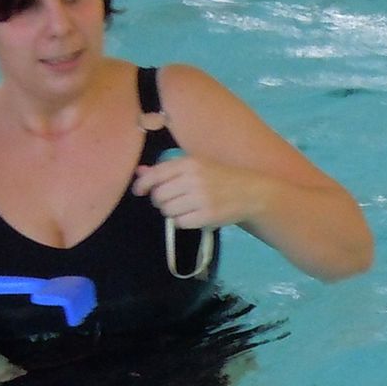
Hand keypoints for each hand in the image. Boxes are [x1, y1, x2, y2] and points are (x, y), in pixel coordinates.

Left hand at [131, 156, 266, 231]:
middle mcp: (194, 179)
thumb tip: (139, 172)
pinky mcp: (208, 215)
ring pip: (168, 210)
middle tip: (170, 201)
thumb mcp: (194, 166)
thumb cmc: (218, 177)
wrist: (248, 192)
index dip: (143, 185)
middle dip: (160, 201)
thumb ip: (166, 169)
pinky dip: (181, 222)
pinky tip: (191, 216)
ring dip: (171, 212)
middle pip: (159, 196)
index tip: (139, 191)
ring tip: (183, 208)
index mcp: (189, 163)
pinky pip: (180, 222)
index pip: (156, 174)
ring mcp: (201, 198)